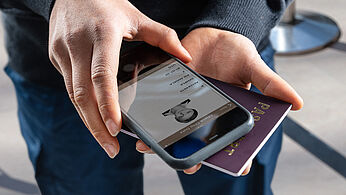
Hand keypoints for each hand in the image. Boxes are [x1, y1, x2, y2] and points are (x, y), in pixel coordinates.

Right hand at [48, 0, 191, 157]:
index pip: (102, 75)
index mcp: (101, 34)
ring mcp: (62, 52)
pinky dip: (82, 106)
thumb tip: (185, 58)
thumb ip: (163, 36)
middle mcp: (78, 45)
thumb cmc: (106, 2)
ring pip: (73, 95)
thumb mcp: (136, 15)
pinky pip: (69, 87)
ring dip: (88, 120)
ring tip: (105, 141)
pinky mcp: (56, 57)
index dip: (108, 103)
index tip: (116, 128)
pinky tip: (94, 119)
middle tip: (112, 148)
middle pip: (83, 93)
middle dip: (96, 125)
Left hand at [137, 27, 302, 174]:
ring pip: (177, 132)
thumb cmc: (235, 52)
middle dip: (195, 156)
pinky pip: (161, 113)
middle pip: (202, 143)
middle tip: (190, 163)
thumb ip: (271, 83)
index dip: (235, 157)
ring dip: (166, 144)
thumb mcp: (253, 65)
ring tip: (153, 148)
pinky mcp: (171, 95)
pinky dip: (151, 121)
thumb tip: (297, 103)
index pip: (233, 141)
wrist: (211, 34)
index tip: (235, 167)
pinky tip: (141, 128)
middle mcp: (208, 115)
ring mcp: (188, 107)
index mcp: (230, 113)